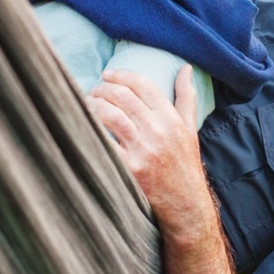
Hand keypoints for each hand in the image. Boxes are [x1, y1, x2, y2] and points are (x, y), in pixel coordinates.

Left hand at [87, 66, 213, 230]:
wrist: (185, 205)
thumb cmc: (185, 165)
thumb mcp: (190, 129)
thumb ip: (186, 97)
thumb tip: (186, 68)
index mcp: (172, 119)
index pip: (143, 85)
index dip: (121, 75)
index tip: (106, 75)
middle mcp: (159, 131)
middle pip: (123, 97)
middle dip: (102, 89)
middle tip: (93, 91)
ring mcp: (143, 149)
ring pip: (111, 115)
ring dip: (93, 105)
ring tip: (86, 104)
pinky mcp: (129, 168)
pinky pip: (104, 142)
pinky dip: (91, 130)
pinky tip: (83, 125)